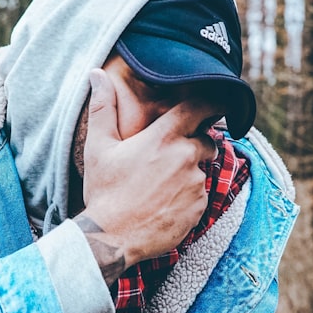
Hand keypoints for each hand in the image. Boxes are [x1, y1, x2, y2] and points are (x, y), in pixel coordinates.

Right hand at [77, 68, 218, 283]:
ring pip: (202, 170)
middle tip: (169, 156)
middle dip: (195, 144)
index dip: (211, 102)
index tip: (217, 103)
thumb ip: (103, 107)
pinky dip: (188, 197)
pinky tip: (165, 204)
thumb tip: (96, 75)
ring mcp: (195, 185)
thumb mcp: (99, 147)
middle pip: (205, 141)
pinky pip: (200, 196)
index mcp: (163, 138)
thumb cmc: (104, 191)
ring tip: (161, 186)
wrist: (111, 238)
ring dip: (189, 172)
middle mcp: (185, 158)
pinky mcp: (199, 209)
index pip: (199, 109)